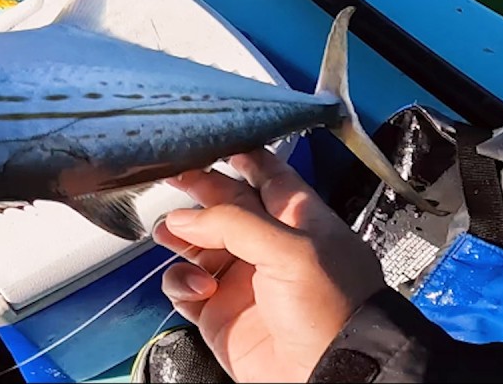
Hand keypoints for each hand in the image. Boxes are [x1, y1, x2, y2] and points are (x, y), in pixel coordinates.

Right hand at [155, 149, 385, 382]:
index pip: (265, 173)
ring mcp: (239, 278)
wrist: (327, 376)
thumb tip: (184, 216)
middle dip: (196, 192)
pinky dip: (180, 282)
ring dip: (178, 235)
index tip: (204, 142)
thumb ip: (234, 222)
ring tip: (171, 235)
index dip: (236, 155)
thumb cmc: (331, 309)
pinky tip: (196, 288)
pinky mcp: (218, 312)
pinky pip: (184, 286)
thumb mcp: (291, 250)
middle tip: (170, 181)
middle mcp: (266, 243)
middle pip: (221, 204)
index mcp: (296, 218)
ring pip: (194, 242)